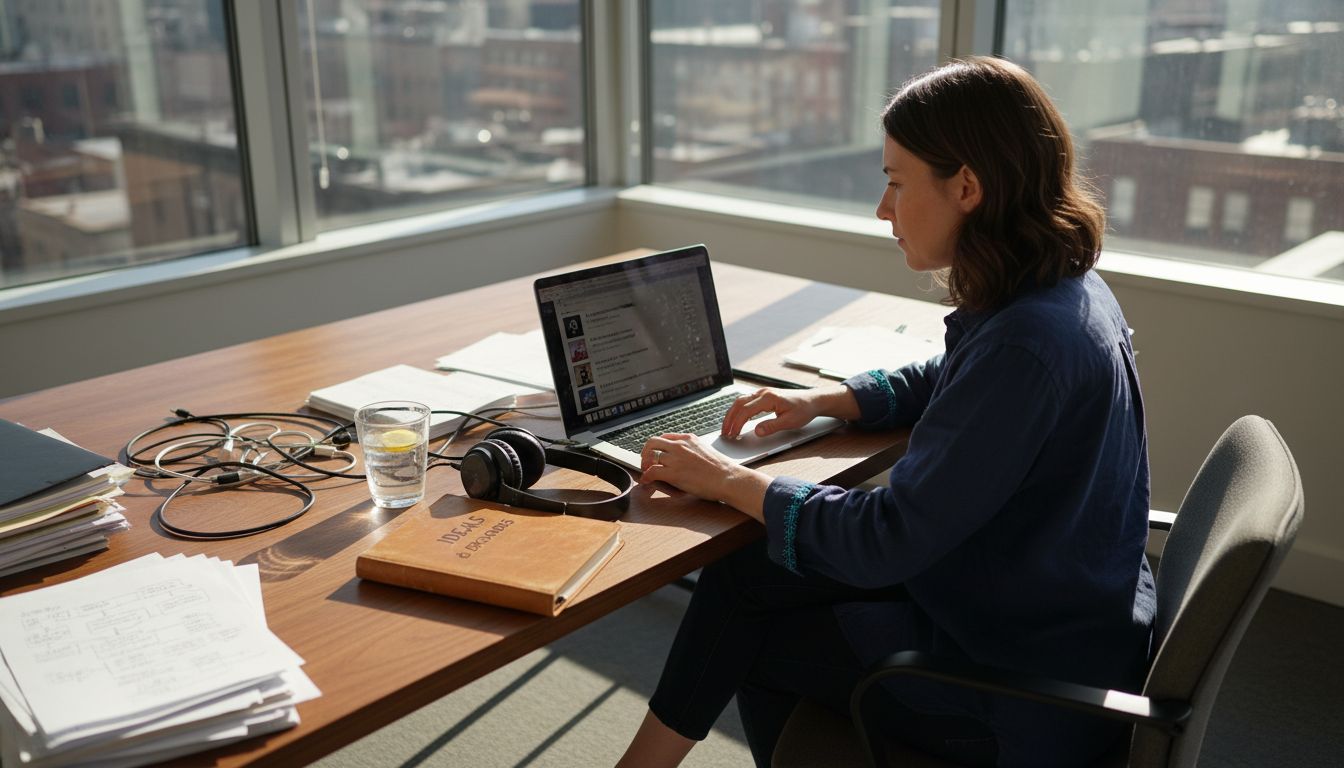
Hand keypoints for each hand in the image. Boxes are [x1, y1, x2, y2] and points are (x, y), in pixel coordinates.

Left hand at [640, 434, 769, 520]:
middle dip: (646, 452)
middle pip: (652, 442)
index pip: (665, 437)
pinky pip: (651, 472)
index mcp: (688, 438)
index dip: (657, 446)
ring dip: (646, 466)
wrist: (728, 478)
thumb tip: (684, 458)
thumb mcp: (705, 450)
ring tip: (647, 473)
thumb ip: (692, 449)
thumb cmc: (721, 469)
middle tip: (646, 462)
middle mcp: (680, 445)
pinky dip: (646, 477)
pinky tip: (647, 481)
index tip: (655, 453)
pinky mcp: (673, 472)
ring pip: (650, 457)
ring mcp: (675, 458)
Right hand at [721, 385, 858, 438]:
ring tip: (727, 427)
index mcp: (769, 398)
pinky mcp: (764, 395)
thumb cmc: (804, 409)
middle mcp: (763, 393)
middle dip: (729, 418)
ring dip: (732, 414)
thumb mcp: (790, 421)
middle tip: (724, 432)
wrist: (813, 400)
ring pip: (740, 401)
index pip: (746, 410)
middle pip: (739, 403)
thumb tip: (757, 431)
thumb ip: (772, 426)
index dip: (737, 423)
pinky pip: (746, 401)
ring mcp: (763, 393)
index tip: (733, 434)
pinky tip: (737, 419)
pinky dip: (738, 410)